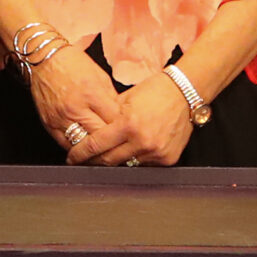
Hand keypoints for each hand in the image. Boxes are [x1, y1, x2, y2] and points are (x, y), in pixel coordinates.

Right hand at [25, 45, 124, 161]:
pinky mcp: (48, 123)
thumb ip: (112, 100)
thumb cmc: (72, 64)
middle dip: (112, 141)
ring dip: (94, 150)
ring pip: (82, 145)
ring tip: (104, 152)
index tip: (128, 133)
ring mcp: (60, 118)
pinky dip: (76, 148)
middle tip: (120, 145)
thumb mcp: (101, 77)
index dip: (124, 129)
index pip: (114, 122)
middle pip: (100, 136)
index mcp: (92, 94)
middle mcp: (75, 108)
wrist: (43, 59)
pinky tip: (85, 149)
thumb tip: (122, 118)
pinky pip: (65, 144)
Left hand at [72, 75, 196, 167]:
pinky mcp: (168, 158)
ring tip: (107, 155)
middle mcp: (142, 141)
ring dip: (116, 159)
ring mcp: (156, 152)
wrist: (185, 92)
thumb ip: (107, 118)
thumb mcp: (124, 100)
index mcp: (128, 125)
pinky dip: (135, 158)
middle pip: (109, 160)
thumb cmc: (154, 92)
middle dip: (94, 161)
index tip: (72, 158)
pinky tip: (131, 151)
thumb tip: (89, 133)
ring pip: (127, 164)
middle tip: (84, 160)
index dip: (80, 154)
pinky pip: (145, 164)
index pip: (96, 145)